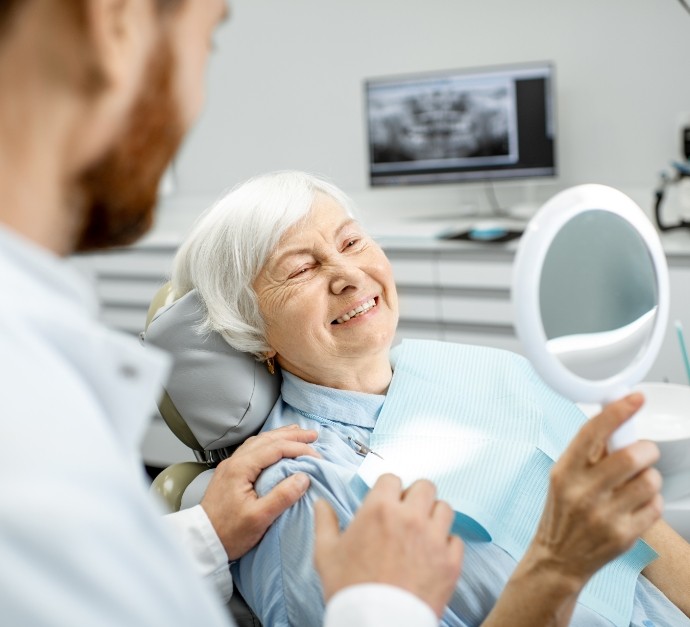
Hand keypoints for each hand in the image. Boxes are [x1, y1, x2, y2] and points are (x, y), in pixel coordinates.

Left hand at [201, 424, 319, 560]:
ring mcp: (230, 466)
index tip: (317, 455)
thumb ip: (282, 496)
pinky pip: (253, 449)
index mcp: (241, 468)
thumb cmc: (229, 533)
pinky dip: (269, 444)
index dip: (298, 448)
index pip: (275, 448)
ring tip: (297, 434)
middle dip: (292, 435)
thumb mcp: (259, 518)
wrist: (201, 543)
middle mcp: (234, 462)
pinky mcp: (230, 474)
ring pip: (259, 442)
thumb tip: (303, 477)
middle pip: (267, 439)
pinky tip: (275, 447)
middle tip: (313, 435)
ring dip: (280, 436)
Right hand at [313, 473, 462, 617]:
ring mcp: (433, 539)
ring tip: (423, 532)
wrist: (375, 624)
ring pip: (445, 509)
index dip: (388, 490)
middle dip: (416, 497)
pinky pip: (456, 540)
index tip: (387, 502)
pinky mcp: (450, 562)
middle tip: (408, 513)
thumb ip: (324, 522)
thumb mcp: (326, 553)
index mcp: (379, 509)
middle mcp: (410, 517)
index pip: (392, 478)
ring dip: (434, 516)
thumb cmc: (350, 589)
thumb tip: (321, 504)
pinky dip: (446, 545)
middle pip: (425, 487)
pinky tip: (433, 555)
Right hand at [530, 393, 662, 588]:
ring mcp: (604, 515)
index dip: (617, 411)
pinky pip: (655, 506)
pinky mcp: (624, 535)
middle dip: (646, 449)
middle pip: (632, 456)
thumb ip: (587, 452)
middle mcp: (583, 492)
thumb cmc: (562, 512)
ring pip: (649, 480)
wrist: (558, 558)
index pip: (592, 432)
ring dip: (650, 476)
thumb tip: (614, 419)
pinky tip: (635, 505)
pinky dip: (652, 501)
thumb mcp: (562, 477)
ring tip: (637, 483)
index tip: (635, 398)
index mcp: (565, 471)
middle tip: (643, 452)